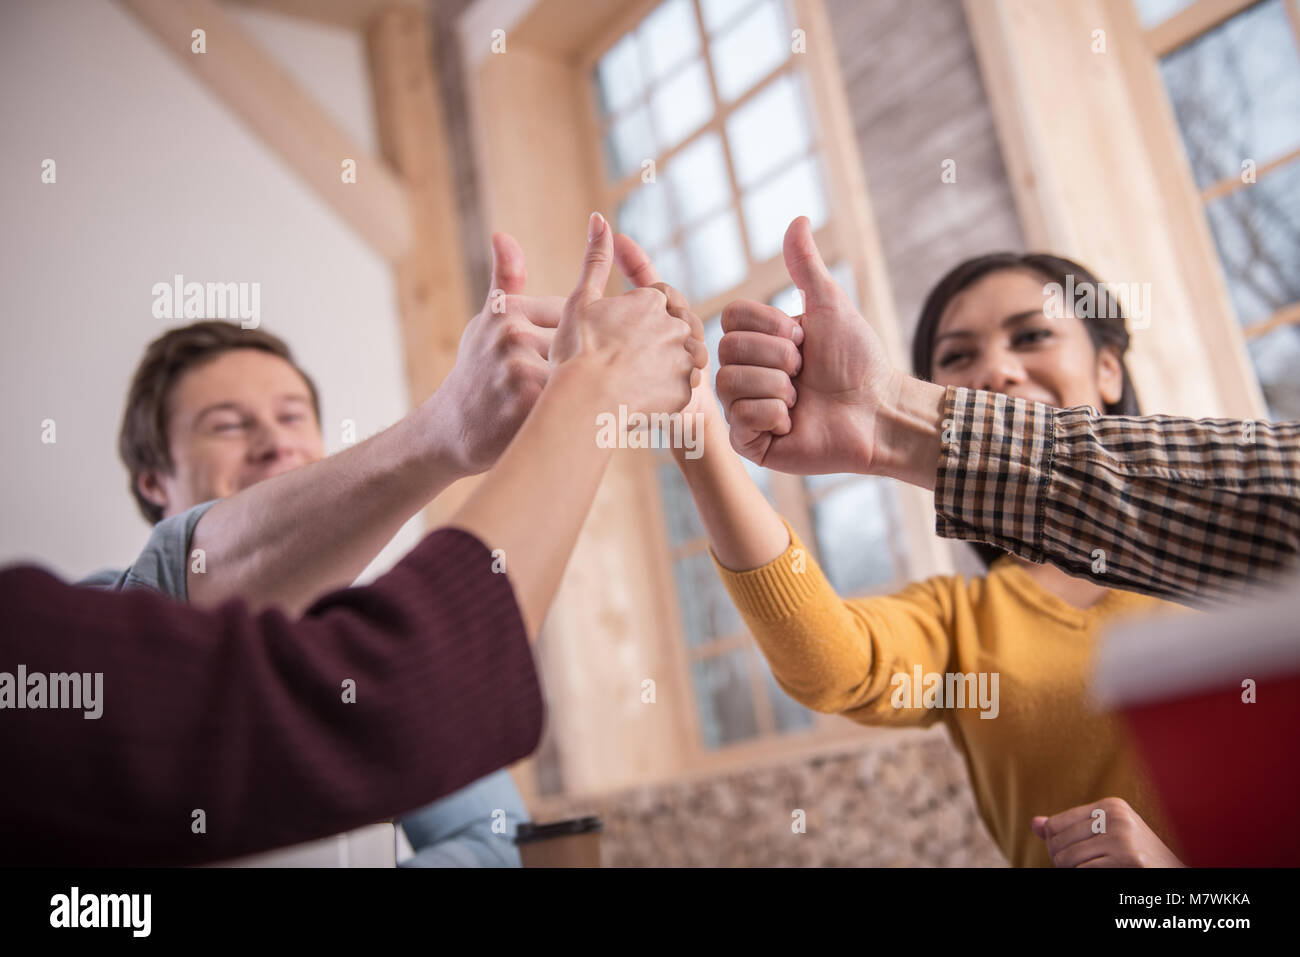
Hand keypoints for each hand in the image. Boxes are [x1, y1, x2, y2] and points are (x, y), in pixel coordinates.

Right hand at [423, 232, 563, 474]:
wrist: (451, 430)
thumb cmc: (476, 372)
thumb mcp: (486, 322)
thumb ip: (504, 280)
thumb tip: (502, 234)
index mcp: (509, 311)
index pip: (570, 316)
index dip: (570, 343)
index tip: (553, 361)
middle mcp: (512, 336)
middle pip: (577, 346)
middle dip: (580, 366)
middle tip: (566, 386)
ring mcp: (519, 370)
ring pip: (578, 373)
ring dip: (584, 388)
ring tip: (569, 404)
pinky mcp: (528, 405)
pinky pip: (574, 401)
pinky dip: (579, 409)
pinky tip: (570, 419)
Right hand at [552, 212, 705, 415]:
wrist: (583, 405)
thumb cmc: (577, 353)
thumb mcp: (582, 300)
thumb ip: (596, 259)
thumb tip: (599, 219)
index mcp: (653, 301)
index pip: (662, 297)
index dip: (645, 311)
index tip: (626, 329)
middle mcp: (676, 325)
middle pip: (676, 326)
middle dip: (660, 337)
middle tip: (630, 359)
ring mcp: (684, 359)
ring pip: (685, 357)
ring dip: (669, 364)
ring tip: (638, 379)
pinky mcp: (686, 392)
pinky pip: (684, 389)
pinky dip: (668, 392)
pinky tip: (643, 398)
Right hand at [716, 216, 900, 474]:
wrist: (878, 410)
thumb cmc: (857, 361)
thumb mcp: (829, 306)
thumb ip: (806, 267)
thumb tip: (798, 219)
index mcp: (756, 343)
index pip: (730, 318)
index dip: (770, 325)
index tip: (803, 338)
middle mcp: (743, 374)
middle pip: (726, 349)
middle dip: (778, 357)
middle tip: (805, 371)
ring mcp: (743, 410)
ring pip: (732, 383)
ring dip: (779, 387)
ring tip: (802, 399)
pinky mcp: (749, 443)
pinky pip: (741, 418)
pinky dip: (775, 415)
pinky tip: (794, 422)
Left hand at [1031, 797, 1183, 866]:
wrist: (1175, 874)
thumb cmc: (1138, 858)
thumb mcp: (1106, 835)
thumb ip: (1070, 829)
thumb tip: (1035, 824)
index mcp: (1110, 806)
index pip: (1056, 825)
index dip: (1056, 845)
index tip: (1074, 855)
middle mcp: (1115, 816)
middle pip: (1058, 843)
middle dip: (1062, 862)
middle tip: (1082, 868)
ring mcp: (1123, 837)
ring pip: (1067, 860)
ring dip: (1073, 872)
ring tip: (1093, 871)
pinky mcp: (1129, 859)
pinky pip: (1083, 871)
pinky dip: (1085, 877)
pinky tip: (1105, 875)